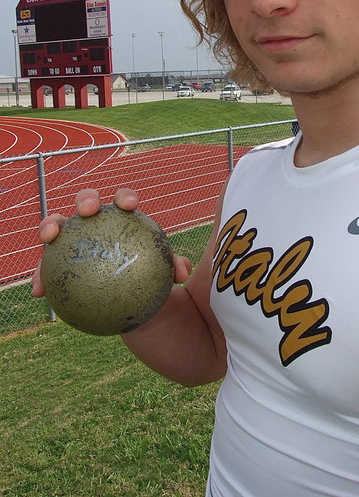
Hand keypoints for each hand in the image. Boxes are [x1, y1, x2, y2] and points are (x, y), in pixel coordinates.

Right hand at [31, 187, 191, 296]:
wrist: (128, 299)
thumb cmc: (148, 279)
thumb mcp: (164, 276)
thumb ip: (174, 268)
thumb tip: (182, 272)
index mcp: (122, 220)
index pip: (124, 201)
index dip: (124, 197)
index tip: (129, 205)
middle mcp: (96, 224)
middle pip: (87, 202)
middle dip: (86, 199)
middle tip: (89, 211)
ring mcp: (74, 240)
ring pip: (58, 225)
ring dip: (49, 225)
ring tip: (49, 237)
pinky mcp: (59, 262)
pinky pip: (46, 267)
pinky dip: (41, 276)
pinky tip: (39, 291)